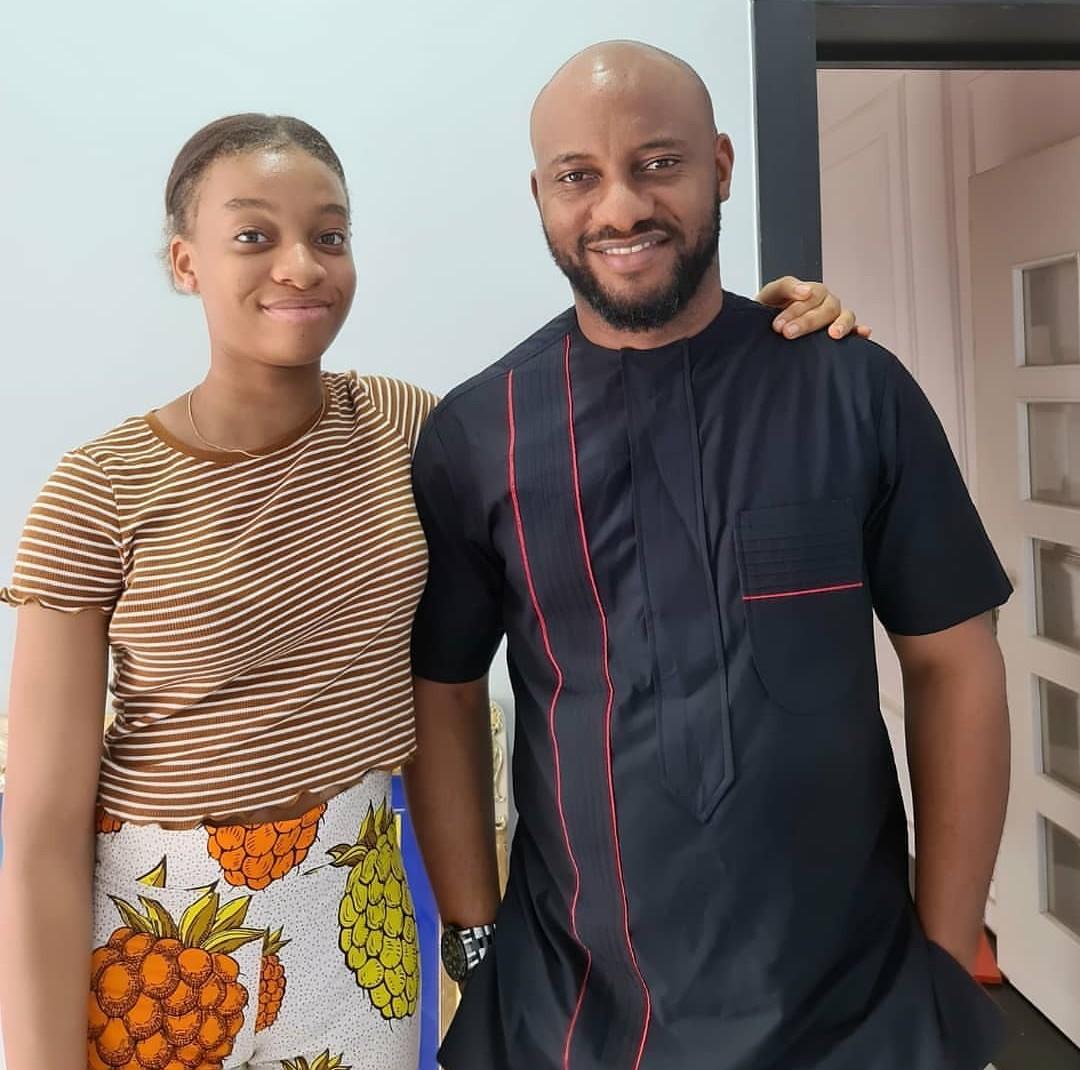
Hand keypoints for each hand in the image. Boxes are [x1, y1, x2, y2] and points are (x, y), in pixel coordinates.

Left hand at [755, 276, 871, 340]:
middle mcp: (825, 302)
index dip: (795, 310)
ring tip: (833, 335)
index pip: (810, 295)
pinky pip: (855, 330)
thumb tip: (806, 291)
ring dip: (840, 324)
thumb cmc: (768, 312)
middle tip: (788, 333)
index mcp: (810, 291)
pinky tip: (862, 333)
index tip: (778, 325)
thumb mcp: (771, 295)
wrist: (765, 329)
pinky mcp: (839, 333)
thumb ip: (786, 286)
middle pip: (827, 307)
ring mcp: (834, 317)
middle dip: (808, 321)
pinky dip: (860, 331)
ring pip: (845, 316)